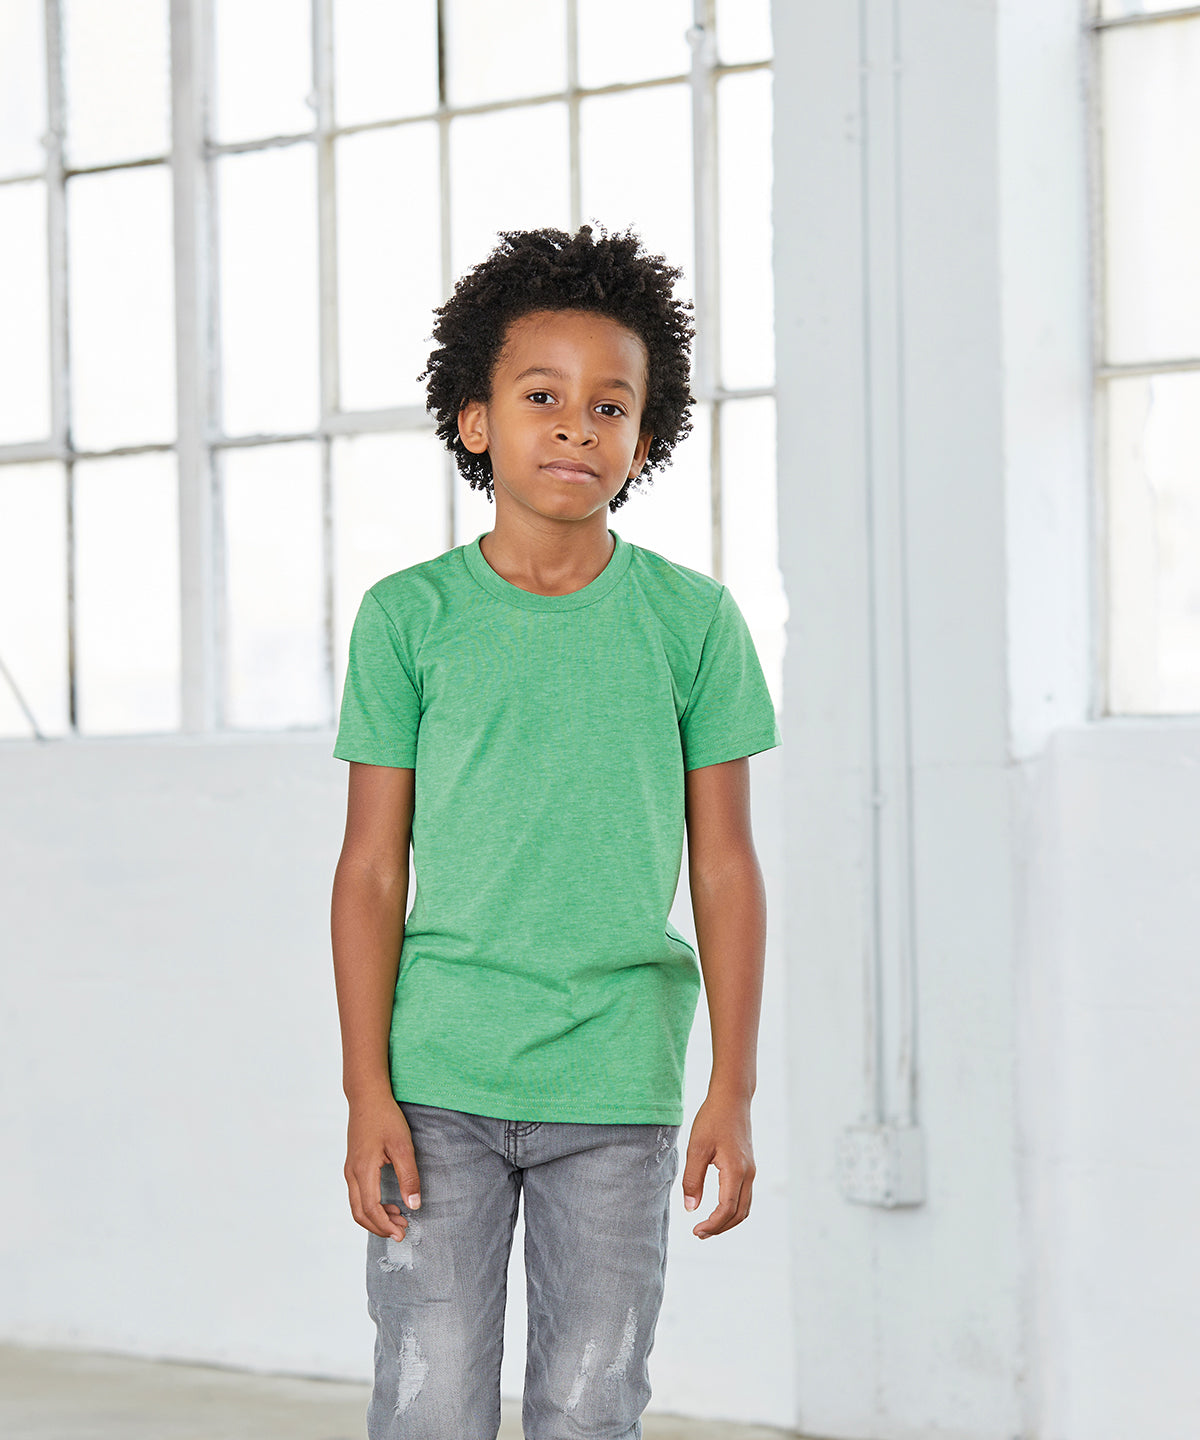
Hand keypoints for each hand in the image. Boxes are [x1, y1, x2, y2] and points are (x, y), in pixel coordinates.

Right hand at [345, 1092, 421, 1239]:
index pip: (370, 1208)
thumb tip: (413, 1205)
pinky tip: (388, 1204)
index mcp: (363, 1170)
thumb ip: (408, 1177)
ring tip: (398, 1218)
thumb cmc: (385, 1118)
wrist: (367, 1097)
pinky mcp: (353, 1166)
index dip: (385, 1225)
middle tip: (401, 1231)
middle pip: (359, 1213)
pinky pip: (358, 1195)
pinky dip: (371, 1206)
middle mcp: (351, 1173)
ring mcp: (350, 1169)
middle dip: (379, 1226)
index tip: (401, 1233)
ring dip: (375, 1217)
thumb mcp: (403, 1146)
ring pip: (357, 1205)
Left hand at [680, 1091, 754, 1238]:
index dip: (712, 1225)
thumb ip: (692, 1179)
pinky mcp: (748, 1166)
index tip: (695, 1230)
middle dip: (720, 1228)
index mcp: (735, 1171)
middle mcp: (748, 1174)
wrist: (732, 1099)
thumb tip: (690, 1208)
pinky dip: (732, 1209)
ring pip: (744, 1207)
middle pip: (739, 1214)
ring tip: (707, 1225)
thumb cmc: (712, 1119)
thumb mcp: (696, 1148)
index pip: (727, 1209)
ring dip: (727, 1221)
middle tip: (699, 1233)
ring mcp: (750, 1171)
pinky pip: (744, 1196)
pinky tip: (716, 1208)